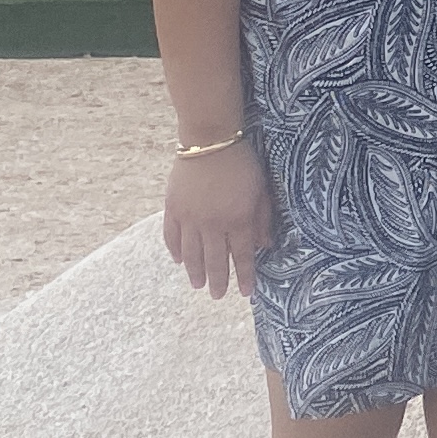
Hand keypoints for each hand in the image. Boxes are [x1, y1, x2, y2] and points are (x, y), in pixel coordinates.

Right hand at [163, 140, 272, 297]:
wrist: (210, 141)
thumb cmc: (242, 163)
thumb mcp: (261, 190)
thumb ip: (262, 219)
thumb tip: (265, 245)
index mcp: (237, 220)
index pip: (242, 256)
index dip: (244, 276)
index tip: (245, 293)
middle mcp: (212, 224)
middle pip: (215, 260)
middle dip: (218, 281)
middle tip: (218, 296)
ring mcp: (190, 218)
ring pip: (191, 254)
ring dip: (195, 272)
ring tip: (197, 285)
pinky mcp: (173, 209)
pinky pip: (171, 236)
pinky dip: (175, 250)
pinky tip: (178, 261)